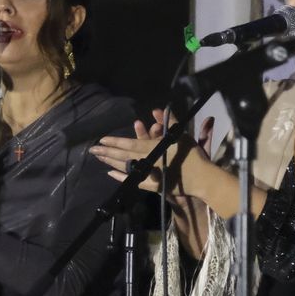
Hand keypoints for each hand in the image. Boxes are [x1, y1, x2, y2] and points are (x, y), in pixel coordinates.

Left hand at [89, 109, 213, 196]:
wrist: (201, 178)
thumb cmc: (192, 155)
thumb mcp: (181, 135)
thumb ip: (168, 122)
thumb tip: (157, 110)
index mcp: (152, 149)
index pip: (128, 144)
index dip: (114, 142)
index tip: (101, 140)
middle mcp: (146, 162)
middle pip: (122, 156)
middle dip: (106, 153)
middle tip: (92, 151)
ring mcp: (147, 175)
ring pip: (125, 168)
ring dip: (111, 163)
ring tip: (99, 159)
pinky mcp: (151, 185)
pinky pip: (133, 181)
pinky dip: (121, 177)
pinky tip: (111, 174)